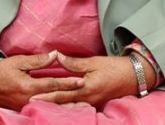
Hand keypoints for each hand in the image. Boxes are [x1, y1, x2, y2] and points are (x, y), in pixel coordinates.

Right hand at [0, 51, 84, 110]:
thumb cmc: (0, 70)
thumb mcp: (19, 61)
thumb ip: (38, 61)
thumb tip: (55, 55)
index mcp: (28, 86)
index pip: (53, 85)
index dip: (68, 83)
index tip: (81, 80)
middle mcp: (28, 99)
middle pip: (54, 99)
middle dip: (70, 97)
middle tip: (86, 95)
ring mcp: (25, 106)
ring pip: (48, 106)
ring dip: (64, 105)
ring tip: (79, 103)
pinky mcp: (22, 109)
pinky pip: (40, 108)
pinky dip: (53, 108)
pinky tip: (62, 107)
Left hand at [29, 52, 155, 108]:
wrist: (134, 76)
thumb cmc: (114, 67)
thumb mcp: (94, 62)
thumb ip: (74, 63)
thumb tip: (57, 57)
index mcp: (85, 88)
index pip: (61, 93)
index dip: (46, 95)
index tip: (32, 96)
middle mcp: (87, 99)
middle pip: (63, 103)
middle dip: (47, 104)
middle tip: (31, 103)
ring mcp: (92, 103)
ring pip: (70, 107)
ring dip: (56, 107)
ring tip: (41, 106)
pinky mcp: (96, 103)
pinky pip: (79, 107)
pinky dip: (68, 107)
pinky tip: (60, 107)